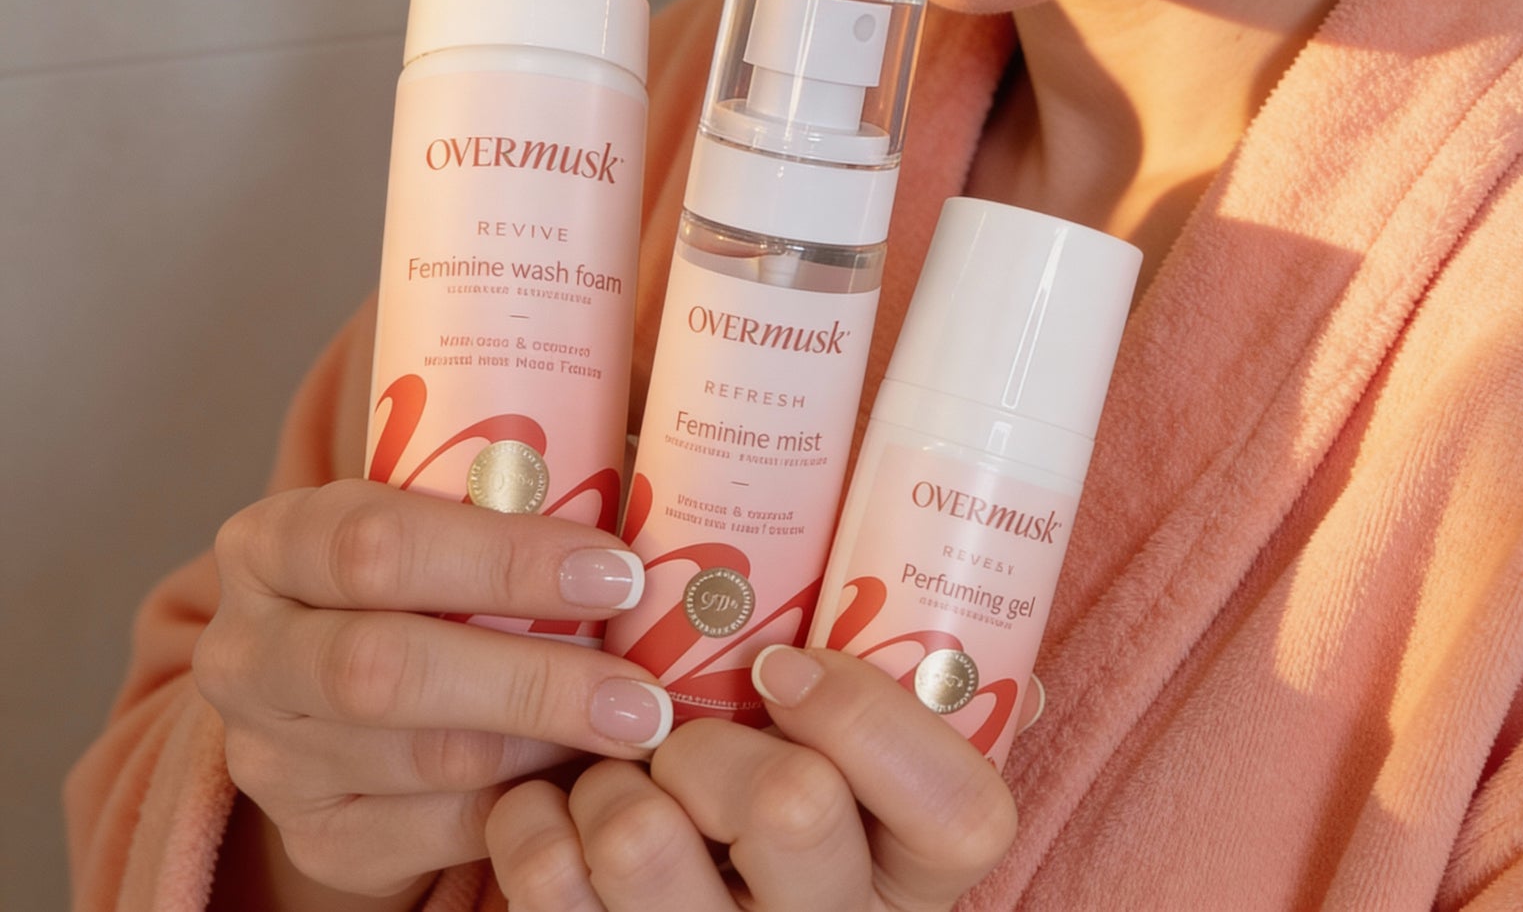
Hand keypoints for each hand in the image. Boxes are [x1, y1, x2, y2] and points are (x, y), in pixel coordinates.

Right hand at [193, 478, 675, 900]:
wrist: (341, 675)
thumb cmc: (428, 565)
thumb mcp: (439, 508)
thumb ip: (516, 487)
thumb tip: (666, 467)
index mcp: (277, 540)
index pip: (376, 542)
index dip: (503, 558)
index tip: (619, 569)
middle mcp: (248, 650)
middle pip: (386, 668)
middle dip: (533, 678)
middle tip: (643, 691)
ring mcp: (271, 754)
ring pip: (423, 759)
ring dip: (545, 744)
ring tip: (637, 727)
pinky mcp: (314, 836)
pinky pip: (432, 833)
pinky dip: (524, 804)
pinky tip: (588, 774)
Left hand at [484, 645, 1018, 909]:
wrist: (682, 908)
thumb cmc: (772, 814)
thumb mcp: (864, 783)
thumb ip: (912, 707)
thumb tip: (984, 645)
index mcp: (913, 877)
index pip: (962, 810)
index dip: (867, 716)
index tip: (779, 666)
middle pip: (795, 804)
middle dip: (710, 742)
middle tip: (678, 738)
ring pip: (644, 846)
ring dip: (610, 781)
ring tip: (611, 776)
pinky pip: (547, 888)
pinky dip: (530, 821)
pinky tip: (551, 810)